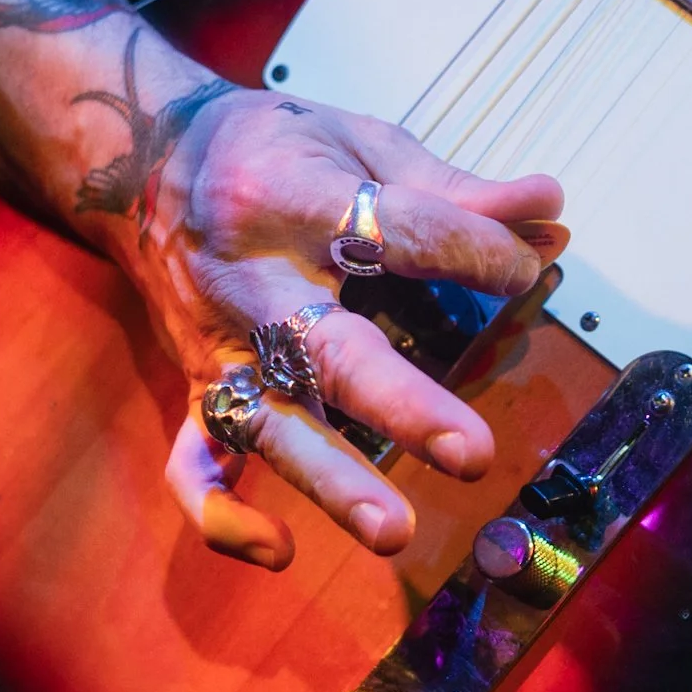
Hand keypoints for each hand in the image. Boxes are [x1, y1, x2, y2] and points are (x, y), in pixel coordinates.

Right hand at [126, 87, 563, 570]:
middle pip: (322, 349)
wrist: (140, 159)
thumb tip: (550, 206)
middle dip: (399, 405)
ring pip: (264, 422)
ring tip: (393, 531)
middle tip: (472, 453)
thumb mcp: (358, 140)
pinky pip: (193, 464)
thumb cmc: (268, 147)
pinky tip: (278, 550)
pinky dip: (224, 513)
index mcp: (289, 197)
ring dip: (328, 479)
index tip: (529, 265)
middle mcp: (248, 278)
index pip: (396, 230)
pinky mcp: (193, 387)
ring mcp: (216, 344)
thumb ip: (454, 186)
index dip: (474, 250)